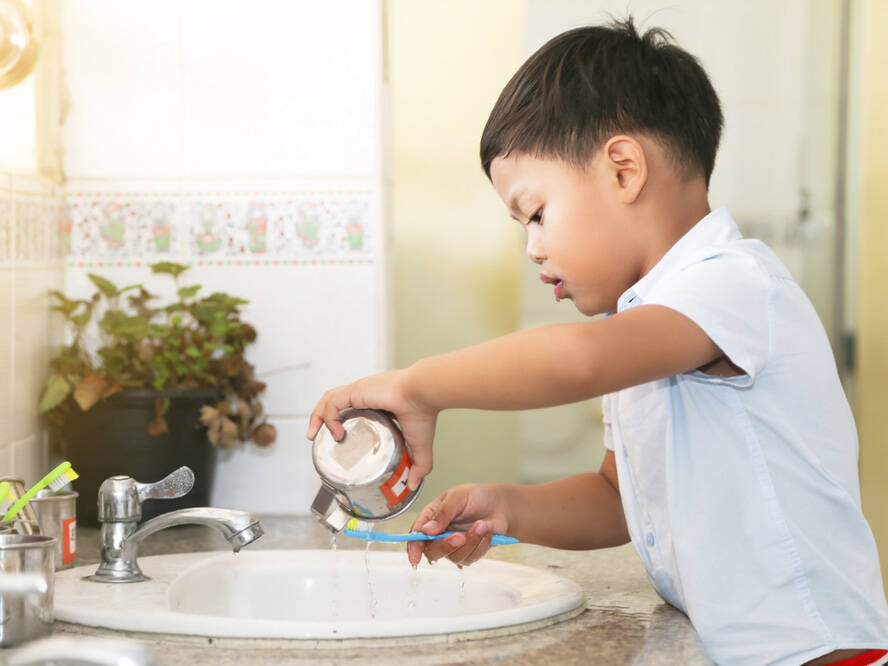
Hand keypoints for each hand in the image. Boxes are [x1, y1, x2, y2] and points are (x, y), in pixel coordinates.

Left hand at [305, 369, 437, 489]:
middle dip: (321, 418)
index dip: (339, 420)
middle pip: (335, 401)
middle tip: (315, 436)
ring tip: (312, 434)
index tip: (336, 438)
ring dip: (317, 416)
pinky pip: (333, 402)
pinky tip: (335, 433)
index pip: (351, 406)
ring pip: (329, 399)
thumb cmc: (423, 413)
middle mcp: (365, 395)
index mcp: (377, 403)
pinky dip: (328, 417)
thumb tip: (413, 484)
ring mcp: (359, 391)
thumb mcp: (419, 444)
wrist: (424, 394)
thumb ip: (418, 464)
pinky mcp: (356, 390)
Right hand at [406, 484, 510, 566]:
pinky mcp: (469, 553)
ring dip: (470, 541)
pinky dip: (481, 544)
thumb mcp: (458, 497)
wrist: (500, 505)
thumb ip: (443, 512)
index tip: (415, 557)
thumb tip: (427, 529)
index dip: (414, 547)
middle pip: (433, 551)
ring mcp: (454, 545)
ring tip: (481, 525)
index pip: (417, 535)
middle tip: (459, 536)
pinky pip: (471, 557)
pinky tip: (486, 530)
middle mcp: (439, 534)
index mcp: (431, 517)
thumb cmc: (477, 497)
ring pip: (454, 556)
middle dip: (446, 546)